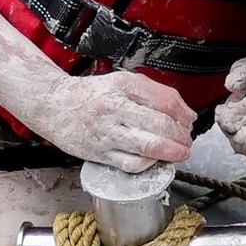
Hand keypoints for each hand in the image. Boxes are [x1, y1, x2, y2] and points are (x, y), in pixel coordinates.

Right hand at [44, 69, 196, 171]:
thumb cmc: (92, 95)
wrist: (55, 106)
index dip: (184, 114)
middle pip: (160, 125)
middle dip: (181, 136)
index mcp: (123, 86)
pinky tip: (155, 159)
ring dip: (171, 152)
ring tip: (179, 152)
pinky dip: (149, 163)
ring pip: (148, 146)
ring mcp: (106, 133)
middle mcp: (114, 108)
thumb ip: (153, 93)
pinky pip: (131, 164)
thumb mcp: (123, 82)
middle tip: (187, 140)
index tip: (189, 121)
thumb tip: (183, 112)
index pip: (165, 101)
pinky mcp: (99, 154)